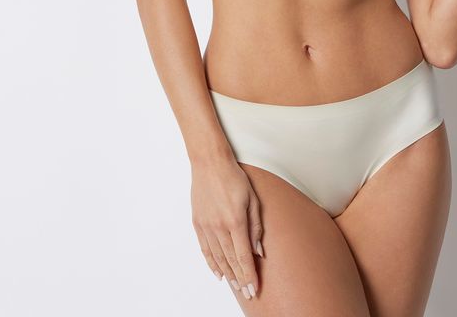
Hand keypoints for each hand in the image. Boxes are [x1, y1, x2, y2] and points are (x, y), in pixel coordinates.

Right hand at [191, 157, 263, 300]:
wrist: (210, 164)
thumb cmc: (234, 178)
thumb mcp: (252, 199)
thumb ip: (256, 226)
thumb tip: (258, 250)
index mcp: (236, 221)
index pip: (243, 256)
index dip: (249, 275)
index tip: (254, 288)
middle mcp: (219, 227)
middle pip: (230, 261)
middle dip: (240, 279)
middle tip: (247, 293)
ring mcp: (206, 227)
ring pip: (217, 258)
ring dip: (227, 274)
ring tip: (236, 286)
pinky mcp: (198, 224)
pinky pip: (205, 250)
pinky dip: (211, 263)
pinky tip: (218, 273)